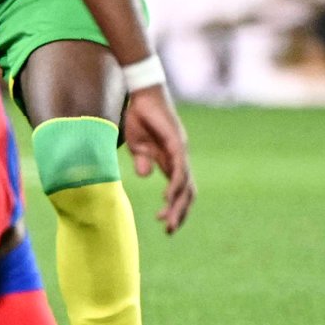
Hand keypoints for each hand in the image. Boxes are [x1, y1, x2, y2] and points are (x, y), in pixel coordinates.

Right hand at [121, 84, 194, 233]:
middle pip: (187, 192)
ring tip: (168, 220)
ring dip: (177, 205)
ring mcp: (180, 151)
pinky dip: (175, 186)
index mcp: (170, 161)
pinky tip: (169, 198)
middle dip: (179, 213)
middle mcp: (179, 159)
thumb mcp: (137, 145)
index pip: (179, 190)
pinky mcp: (176, 144)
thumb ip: (142, 161)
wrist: (142, 94)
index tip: (165, 225)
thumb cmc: (139, 117)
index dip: (175, 208)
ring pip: (185, 185)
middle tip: (169, 231)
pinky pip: (179, 169)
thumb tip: (144, 176)